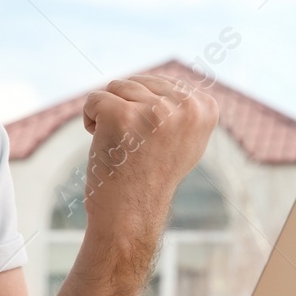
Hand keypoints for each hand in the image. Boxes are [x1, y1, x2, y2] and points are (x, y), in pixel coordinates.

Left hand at [80, 72, 217, 233]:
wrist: (130, 214)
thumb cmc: (152, 176)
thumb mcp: (185, 139)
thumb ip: (184, 108)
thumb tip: (180, 86)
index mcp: (205, 108)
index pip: (161, 82)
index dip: (148, 111)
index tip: (155, 143)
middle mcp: (186, 107)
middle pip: (137, 81)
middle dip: (127, 109)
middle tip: (136, 148)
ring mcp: (154, 111)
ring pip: (115, 87)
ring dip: (109, 116)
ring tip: (123, 148)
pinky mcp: (121, 115)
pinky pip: (93, 98)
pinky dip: (90, 120)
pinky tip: (104, 145)